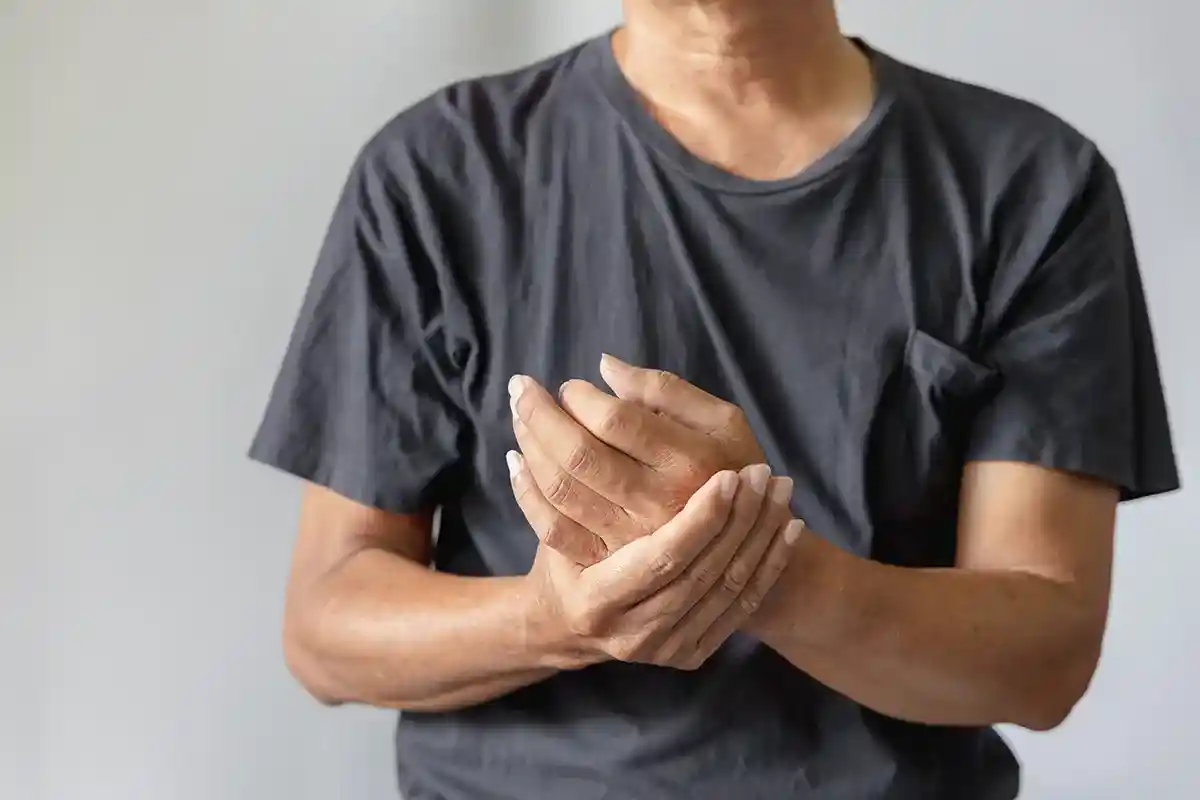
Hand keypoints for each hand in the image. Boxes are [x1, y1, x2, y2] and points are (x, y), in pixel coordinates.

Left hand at [509, 355, 766, 562]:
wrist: (746, 554)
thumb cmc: (733, 470)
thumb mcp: (724, 421)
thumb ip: (667, 389)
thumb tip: (605, 366)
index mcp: (689, 462)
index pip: (616, 421)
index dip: (581, 397)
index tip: (570, 386)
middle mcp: (658, 505)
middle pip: (578, 455)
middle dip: (539, 414)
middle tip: (520, 388)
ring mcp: (630, 540)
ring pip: (560, 490)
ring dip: (528, 447)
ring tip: (518, 417)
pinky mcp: (608, 564)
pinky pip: (552, 530)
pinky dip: (525, 493)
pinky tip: (516, 463)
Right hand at [512, 454, 800, 670]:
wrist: (568, 625)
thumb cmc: (563, 557)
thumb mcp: (556, 520)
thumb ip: (572, 474)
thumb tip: (595, 396)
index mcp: (597, 600)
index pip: (660, 558)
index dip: (698, 518)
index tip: (727, 476)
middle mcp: (633, 634)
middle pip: (703, 573)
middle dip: (739, 522)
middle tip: (763, 473)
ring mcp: (666, 648)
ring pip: (728, 588)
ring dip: (761, 536)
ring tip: (781, 489)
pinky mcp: (691, 652)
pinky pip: (742, 605)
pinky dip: (770, 563)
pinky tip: (790, 526)